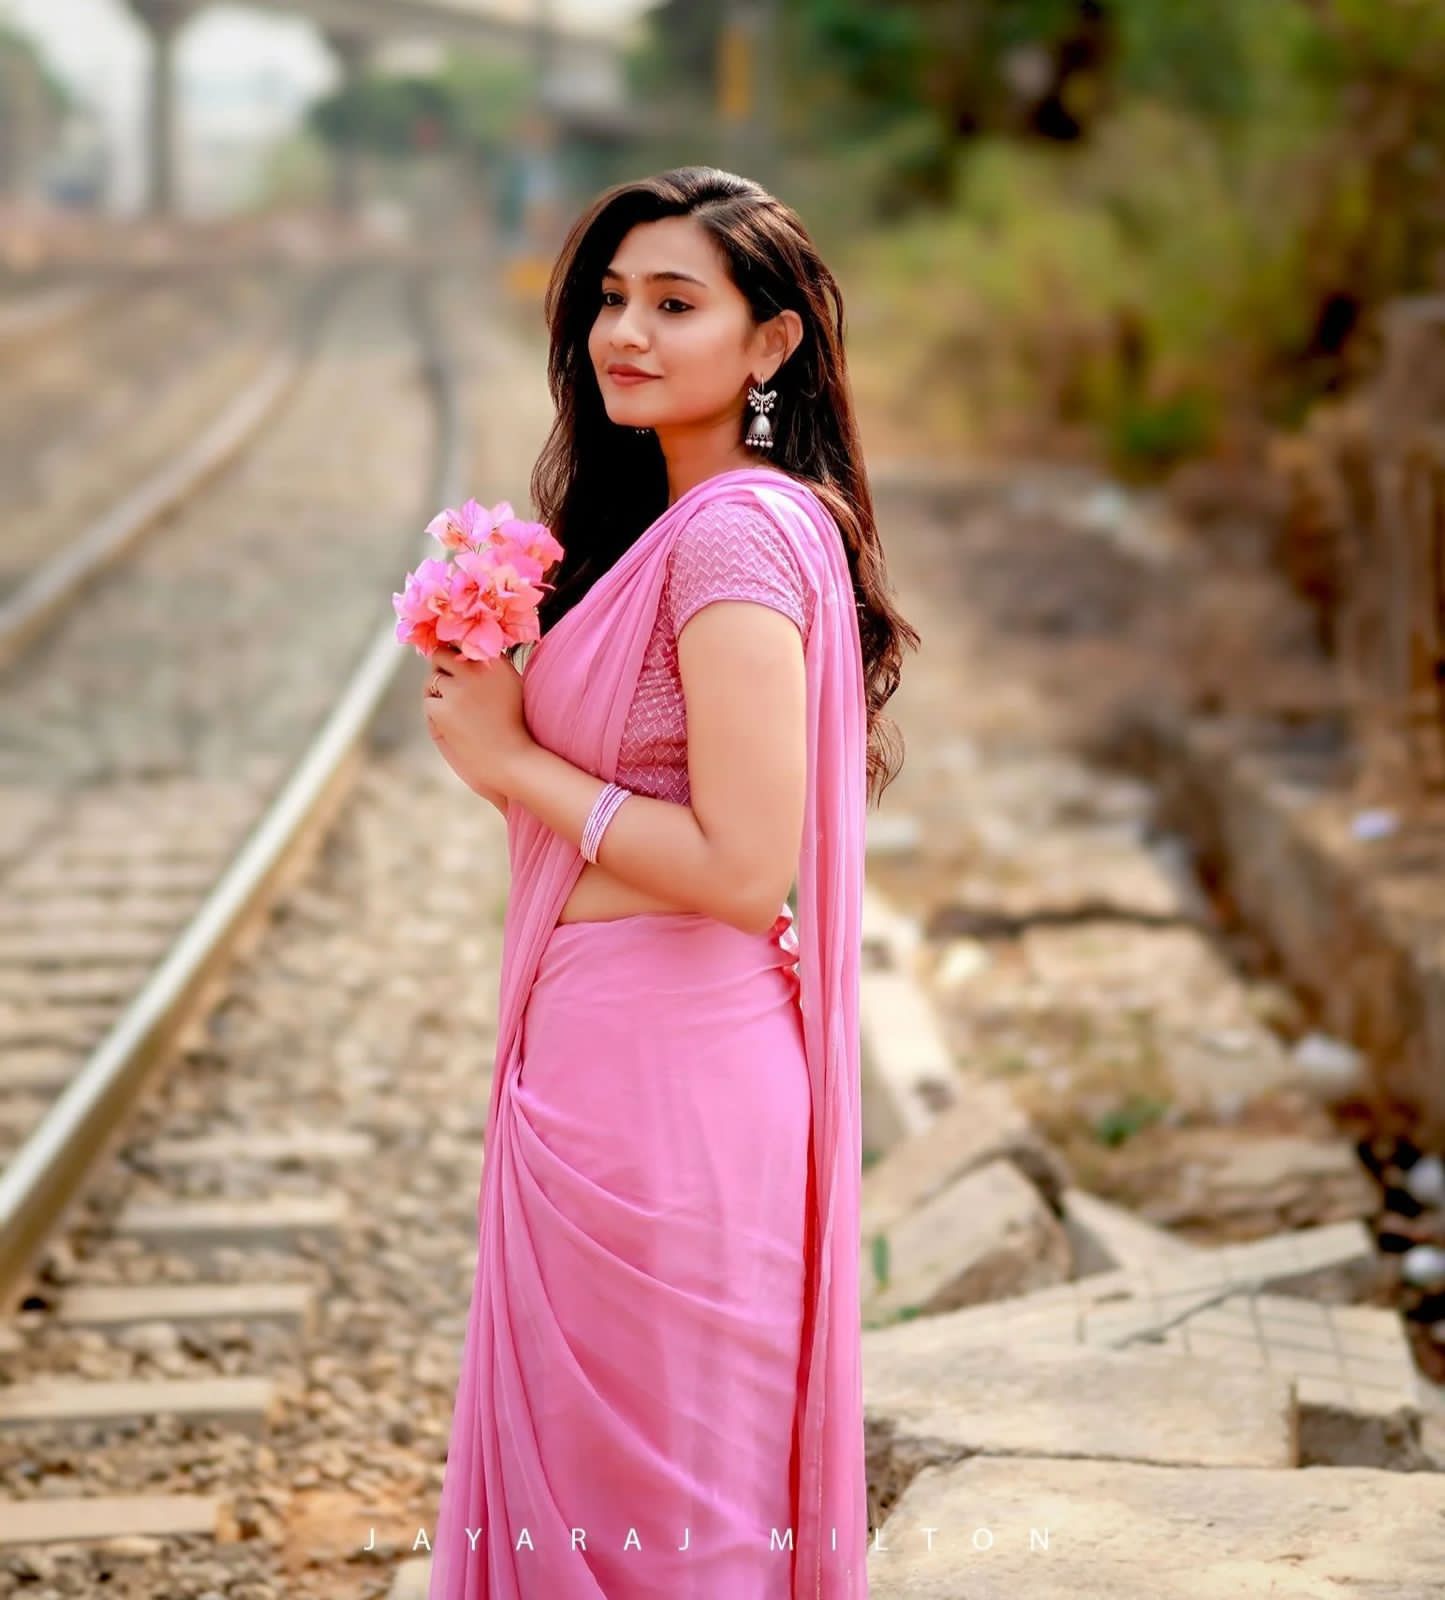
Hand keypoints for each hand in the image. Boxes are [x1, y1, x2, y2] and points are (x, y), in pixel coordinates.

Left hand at [423, 644, 532, 798]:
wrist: (512, 759)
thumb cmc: (514, 725)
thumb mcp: (511, 685)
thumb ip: (488, 666)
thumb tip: (459, 649)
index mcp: (496, 662)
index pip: (462, 642)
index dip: (454, 653)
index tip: (456, 666)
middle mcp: (476, 670)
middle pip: (441, 655)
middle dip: (441, 669)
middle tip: (450, 690)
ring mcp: (458, 689)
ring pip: (432, 679)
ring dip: (438, 693)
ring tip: (458, 713)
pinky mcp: (443, 709)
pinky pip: (429, 702)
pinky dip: (436, 714)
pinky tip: (455, 727)